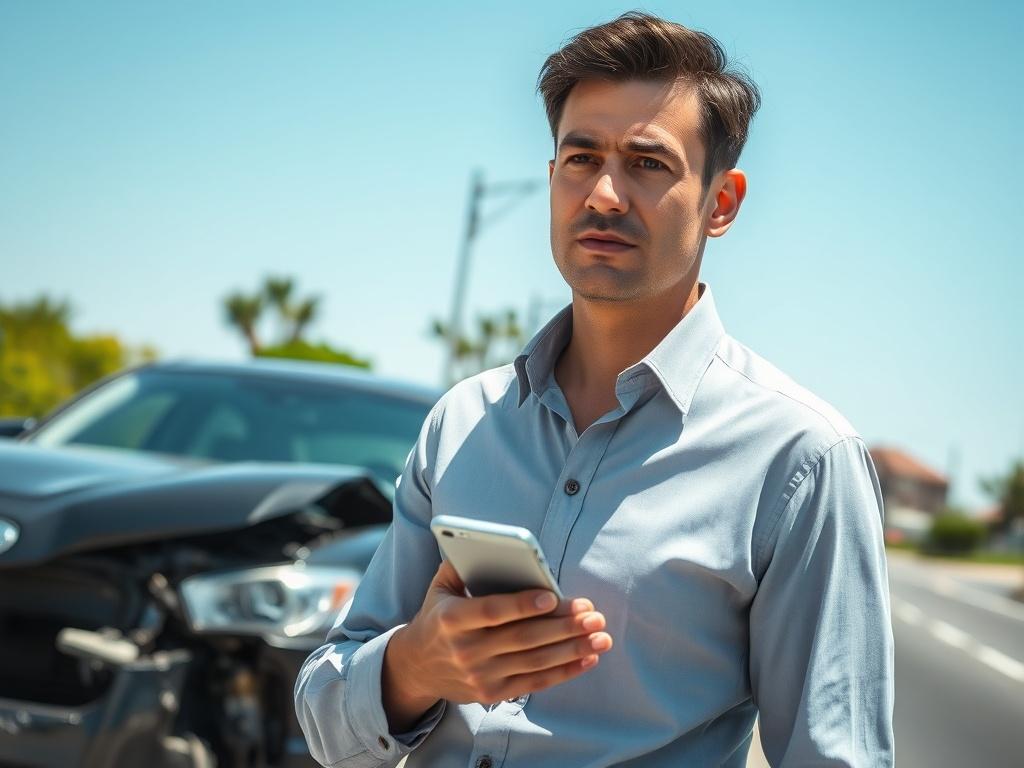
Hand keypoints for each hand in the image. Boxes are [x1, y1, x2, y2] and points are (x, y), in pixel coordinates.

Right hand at [382, 559, 611, 728]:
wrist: (416, 667)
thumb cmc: (437, 617)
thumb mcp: (440, 588)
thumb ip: (461, 564)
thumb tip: (492, 542)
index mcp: (452, 619)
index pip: (492, 612)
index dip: (522, 605)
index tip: (552, 597)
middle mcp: (466, 650)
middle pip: (523, 638)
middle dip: (563, 626)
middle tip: (593, 614)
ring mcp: (480, 675)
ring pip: (535, 662)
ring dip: (572, 648)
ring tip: (601, 635)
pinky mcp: (492, 693)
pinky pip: (535, 682)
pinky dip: (565, 671)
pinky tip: (588, 658)